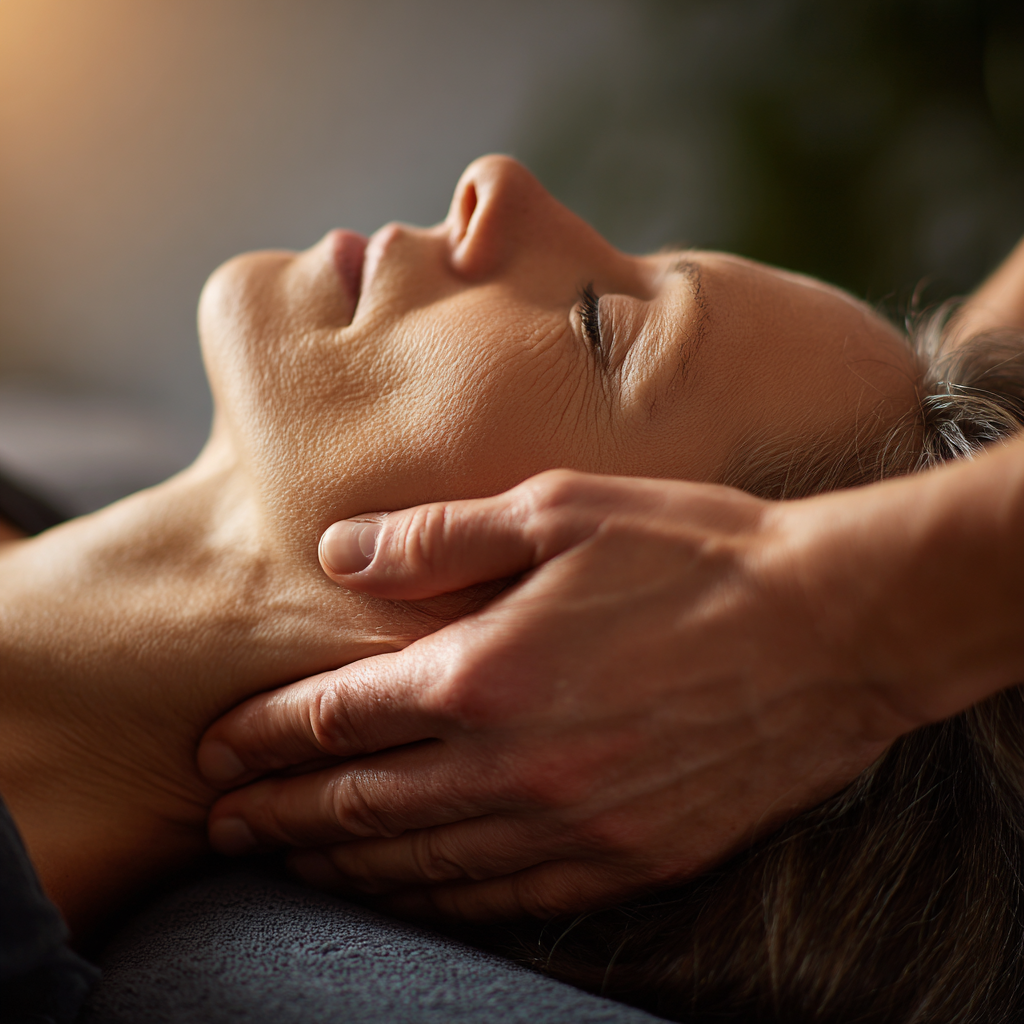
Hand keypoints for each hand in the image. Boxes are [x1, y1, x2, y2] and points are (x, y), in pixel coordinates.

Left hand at [198, 469, 920, 919]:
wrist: (830, 627)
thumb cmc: (694, 554)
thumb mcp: (560, 509)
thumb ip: (438, 536)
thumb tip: (338, 551)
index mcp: (485, 674)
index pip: (336, 718)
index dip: (264, 737)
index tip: (215, 751)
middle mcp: (513, 766)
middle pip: (359, 807)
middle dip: (278, 816)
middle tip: (223, 826)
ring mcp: (571, 824)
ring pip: (420, 864)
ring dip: (341, 864)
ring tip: (290, 862)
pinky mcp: (627, 857)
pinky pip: (502, 896)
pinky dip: (435, 896)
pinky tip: (407, 892)